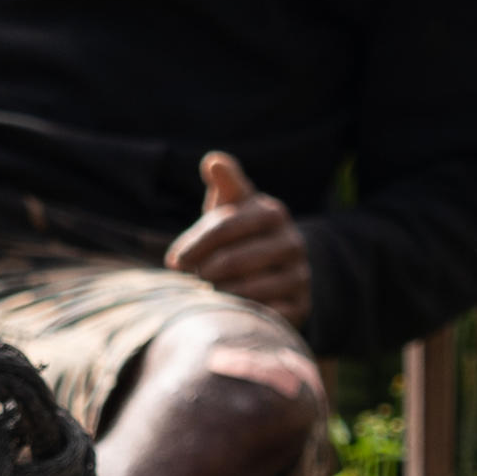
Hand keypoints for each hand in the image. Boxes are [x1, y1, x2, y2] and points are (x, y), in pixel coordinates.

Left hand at [163, 153, 311, 324]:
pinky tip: (231, 313)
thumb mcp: (234, 205)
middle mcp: (292, 242)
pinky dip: (245, 314)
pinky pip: (267, 314)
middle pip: (235, 260)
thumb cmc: (243, 233)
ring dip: (222, 294)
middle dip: (206, 270)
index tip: (174, 260)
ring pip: (250, 289)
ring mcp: (299, 275)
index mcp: (272, 213)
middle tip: (192, 279)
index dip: (195, 244)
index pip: (225, 225)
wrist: (279, 269)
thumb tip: (213, 161)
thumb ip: (225, 183)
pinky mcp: (301, 305)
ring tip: (209, 293)